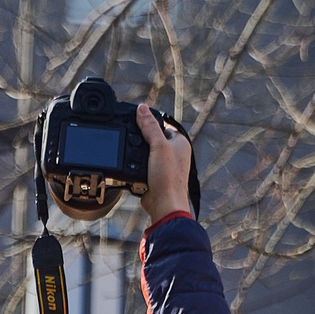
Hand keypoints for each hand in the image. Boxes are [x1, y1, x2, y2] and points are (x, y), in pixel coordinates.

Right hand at [135, 105, 193, 224]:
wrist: (164, 205)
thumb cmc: (168, 178)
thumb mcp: (158, 146)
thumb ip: (149, 126)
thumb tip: (142, 108)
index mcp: (181, 143)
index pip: (163, 125)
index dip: (150, 123)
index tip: (137, 122)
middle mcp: (176, 154)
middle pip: (154, 140)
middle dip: (142, 142)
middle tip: (133, 142)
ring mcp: (166, 167)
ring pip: (147, 155)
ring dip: (139, 157)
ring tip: (137, 160)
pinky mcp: (157, 178)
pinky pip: (144, 169)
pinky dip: (138, 169)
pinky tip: (136, 172)